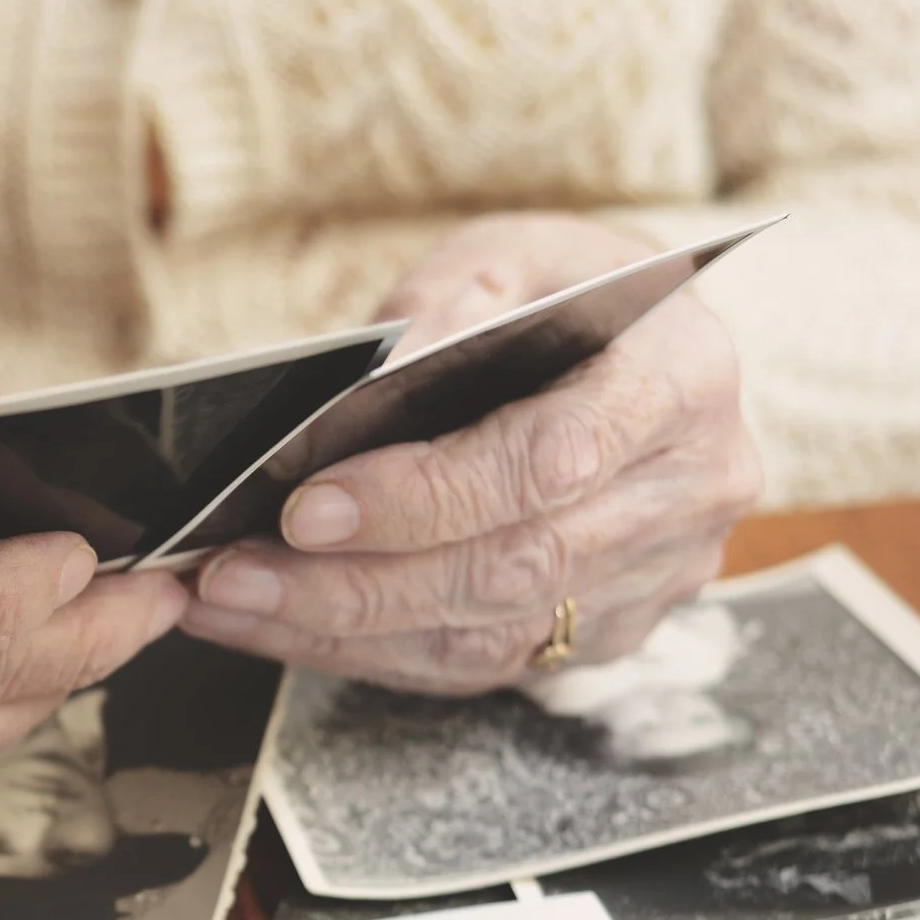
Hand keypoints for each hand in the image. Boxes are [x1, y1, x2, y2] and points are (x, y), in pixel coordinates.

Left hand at [181, 213, 761, 694]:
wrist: (641, 349)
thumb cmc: (563, 294)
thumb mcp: (511, 253)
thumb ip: (447, 302)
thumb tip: (375, 373)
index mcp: (681, 380)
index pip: (546, 462)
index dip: (423, 497)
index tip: (308, 508)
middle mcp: (691, 491)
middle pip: (510, 567)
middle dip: (355, 583)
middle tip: (230, 573)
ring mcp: (658, 576)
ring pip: (487, 638)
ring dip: (342, 630)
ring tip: (229, 602)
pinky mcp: (611, 632)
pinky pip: (479, 666)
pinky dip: (368, 652)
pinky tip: (280, 625)